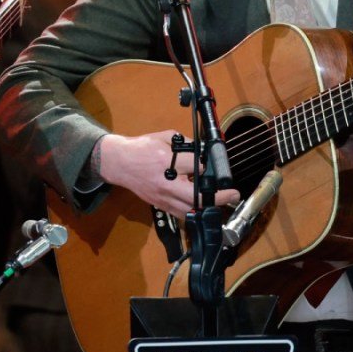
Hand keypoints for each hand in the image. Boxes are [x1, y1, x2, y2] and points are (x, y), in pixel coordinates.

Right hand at [97, 131, 240, 216]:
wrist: (119, 163)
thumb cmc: (141, 148)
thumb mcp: (164, 136)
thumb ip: (184, 143)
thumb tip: (200, 151)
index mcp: (166, 161)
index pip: (196, 166)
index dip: (207, 165)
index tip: (212, 164)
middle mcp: (165, 182)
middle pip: (196, 196)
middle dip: (218, 197)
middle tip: (232, 194)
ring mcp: (162, 197)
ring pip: (190, 210)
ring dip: (208, 207)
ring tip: (220, 202)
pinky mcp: (160, 205)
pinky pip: (181, 214)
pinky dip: (194, 212)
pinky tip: (203, 207)